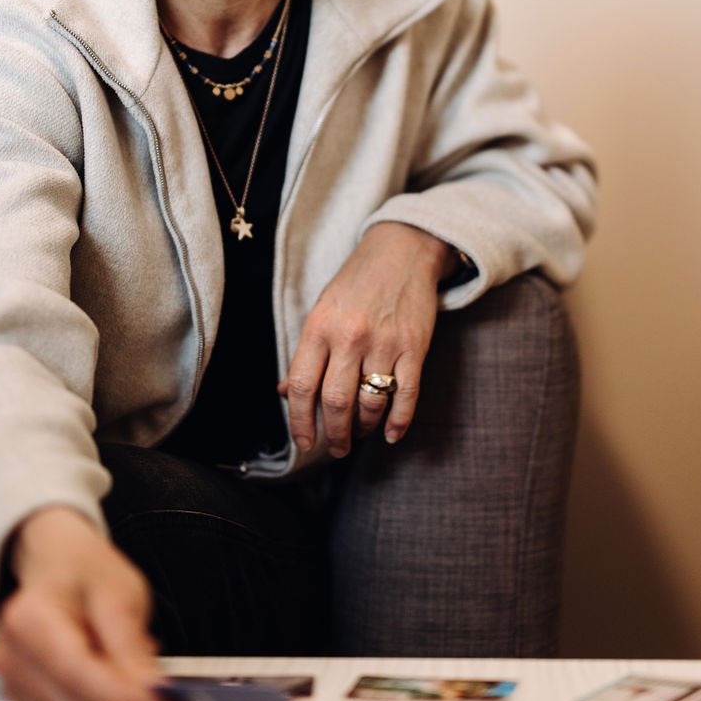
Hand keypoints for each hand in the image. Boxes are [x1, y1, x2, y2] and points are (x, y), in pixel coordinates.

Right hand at [0, 506, 171, 700]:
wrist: (54, 564)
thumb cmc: (83, 571)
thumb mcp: (120, 592)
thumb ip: (130, 644)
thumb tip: (148, 691)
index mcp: (30, 617)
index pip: (75, 670)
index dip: (119, 697)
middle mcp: (11, 654)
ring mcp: (12, 679)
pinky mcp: (23, 697)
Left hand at [281, 222, 453, 457]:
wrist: (402, 252)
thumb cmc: (356, 285)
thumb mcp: (322, 311)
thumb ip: (307, 354)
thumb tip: (286, 393)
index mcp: (319, 328)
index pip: (302, 386)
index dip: (299, 421)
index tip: (303, 442)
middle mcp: (350, 337)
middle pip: (336, 402)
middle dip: (334, 434)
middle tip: (337, 448)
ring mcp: (385, 343)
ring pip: (371, 403)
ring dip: (365, 427)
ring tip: (361, 431)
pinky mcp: (415, 347)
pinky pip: (406, 396)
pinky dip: (398, 422)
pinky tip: (391, 433)